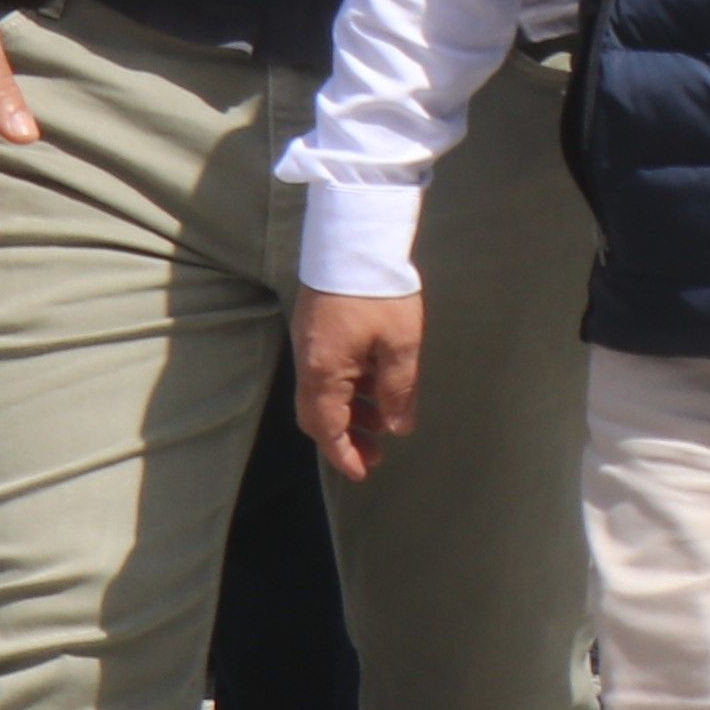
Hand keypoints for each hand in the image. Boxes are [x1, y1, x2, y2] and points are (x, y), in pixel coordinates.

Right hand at [295, 288, 424, 484]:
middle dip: (347, 437)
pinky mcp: (317, 329)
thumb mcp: (400, 344)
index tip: (363, 471)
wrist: (354, 238)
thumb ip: (399, 390)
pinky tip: (377, 384)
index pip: (327, 428)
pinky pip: (329, 372)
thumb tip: (397, 427)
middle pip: (319, 415)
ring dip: (352, 411)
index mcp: (324, 373)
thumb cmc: (379, 292)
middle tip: (378, 451)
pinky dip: (350, 387)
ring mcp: (310, 345)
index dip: (344, 454)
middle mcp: (309, 363)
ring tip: (385, 420)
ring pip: (325, 393)